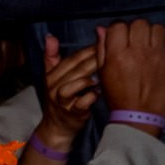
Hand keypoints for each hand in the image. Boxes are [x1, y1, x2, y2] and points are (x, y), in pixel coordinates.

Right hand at [35, 34, 100, 148]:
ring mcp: (61, 101)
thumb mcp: (52, 77)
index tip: (106, 45)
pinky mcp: (71, 114)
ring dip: (89, 78)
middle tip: (113, 55)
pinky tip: (99, 92)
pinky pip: (80, 103)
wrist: (56, 127)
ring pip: (74, 85)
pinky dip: (90, 97)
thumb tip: (50, 37)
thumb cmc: (60, 99)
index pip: (71, 58)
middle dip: (94, 60)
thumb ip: (51, 57)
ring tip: (104, 74)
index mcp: (51, 75)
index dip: (88, 50)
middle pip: (74, 69)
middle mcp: (54, 87)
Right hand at [97, 20, 164, 124]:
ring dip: (152, 34)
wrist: (140, 115)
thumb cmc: (118, 94)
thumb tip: (102, 29)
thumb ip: (102, 48)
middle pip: (139, 23)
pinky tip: (160, 54)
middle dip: (136, 30)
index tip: (120, 36)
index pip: (118, 26)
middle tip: (135, 41)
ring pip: (158, 28)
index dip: (118, 29)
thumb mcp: (103, 72)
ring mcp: (159, 57)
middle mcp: (139, 53)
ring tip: (149, 46)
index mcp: (118, 55)